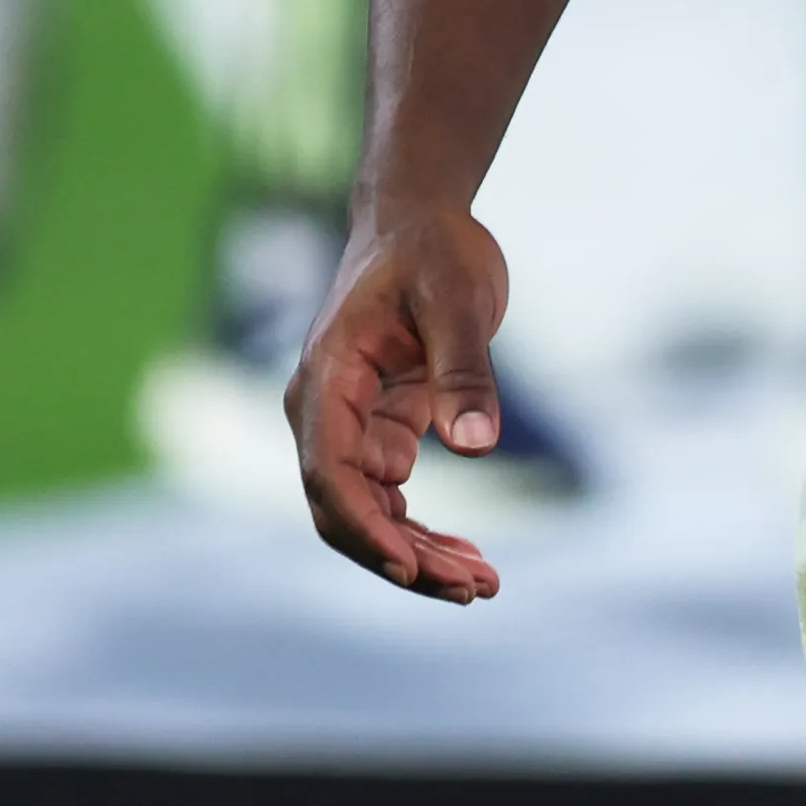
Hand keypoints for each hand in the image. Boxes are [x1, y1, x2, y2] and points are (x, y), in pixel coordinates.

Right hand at [291, 205, 515, 600]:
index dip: (365, 525)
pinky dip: (424, 530)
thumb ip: (464, 370)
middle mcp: (324, 411)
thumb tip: (478, 446)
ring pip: (369, 512)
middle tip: (473, 588)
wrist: (420, 218)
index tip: (412, 565)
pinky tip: (470, 557)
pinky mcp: (380, 428)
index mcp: (327, 378)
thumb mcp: (457, 298)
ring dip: (418, 553)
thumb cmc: (432, 248)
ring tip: (481, 584)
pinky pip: (391, 496)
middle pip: (346, 508)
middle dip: (402, 556)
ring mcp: (349, 425)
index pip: (329, 471)